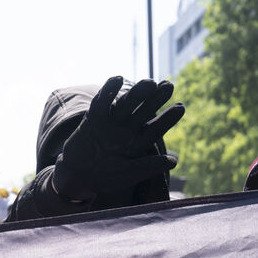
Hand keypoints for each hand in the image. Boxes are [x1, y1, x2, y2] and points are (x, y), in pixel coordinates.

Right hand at [53, 75, 183, 201]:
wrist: (77, 177)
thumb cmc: (104, 178)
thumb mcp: (128, 174)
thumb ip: (148, 167)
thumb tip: (174, 161)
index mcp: (137, 143)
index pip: (156, 128)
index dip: (168, 118)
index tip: (181, 107)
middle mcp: (127, 129)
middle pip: (144, 111)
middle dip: (156, 98)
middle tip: (169, 85)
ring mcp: (111, 122)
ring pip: (127, 103)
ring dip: (137, 92)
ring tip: (150, 83)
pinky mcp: (95, 117)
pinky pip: (102, 101)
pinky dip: (109, 91)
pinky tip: (118, 79)